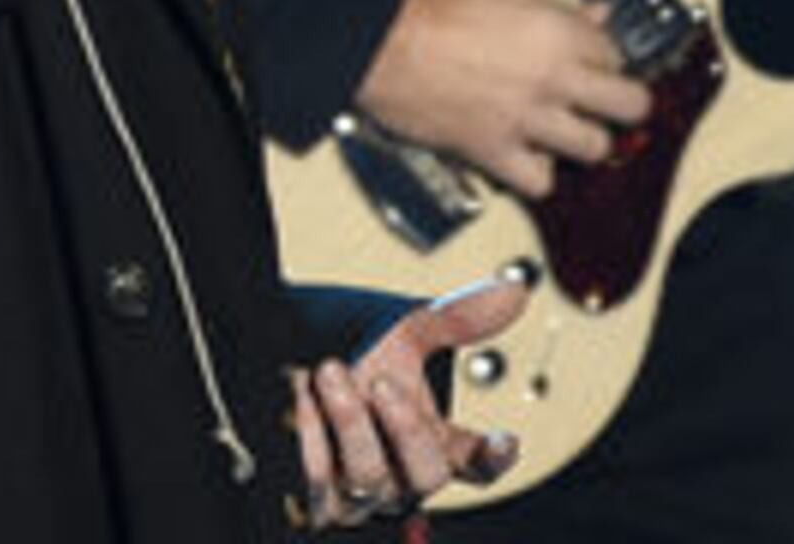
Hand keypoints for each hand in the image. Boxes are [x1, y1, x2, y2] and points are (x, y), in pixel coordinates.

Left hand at [292, 275, 529, 526]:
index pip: (477, 464)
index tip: (505, 440)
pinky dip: (312, 435)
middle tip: (382, 383)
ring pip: (370, 478)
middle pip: (428, 475)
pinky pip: (321, 481)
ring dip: (350, 422)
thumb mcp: (404, 331)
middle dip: (406, 429)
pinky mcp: (317, 501)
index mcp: (435, 442)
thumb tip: (514, 292)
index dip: (493, 457)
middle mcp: (402, 476)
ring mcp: (359, 494)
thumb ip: (456, 319)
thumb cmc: (350, 351)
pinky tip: (301, 395)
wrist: (279, 357)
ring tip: (330, 370)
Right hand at [355, 0, 653, 198]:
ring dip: (586, 139)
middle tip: (612, 103)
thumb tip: (595, 12)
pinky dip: (539, 174)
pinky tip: (530, 155)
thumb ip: (555, 4)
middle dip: (626, 103)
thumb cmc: (431, 8)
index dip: (606, 58)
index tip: (596, 61)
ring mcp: (525, 118)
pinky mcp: (494, 151)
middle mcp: (551, 78)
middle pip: (629, 104)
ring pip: (595, 147)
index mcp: (557, 31)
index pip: (616, 54)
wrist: (381, 42)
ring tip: (570, 131)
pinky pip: (540, 182)